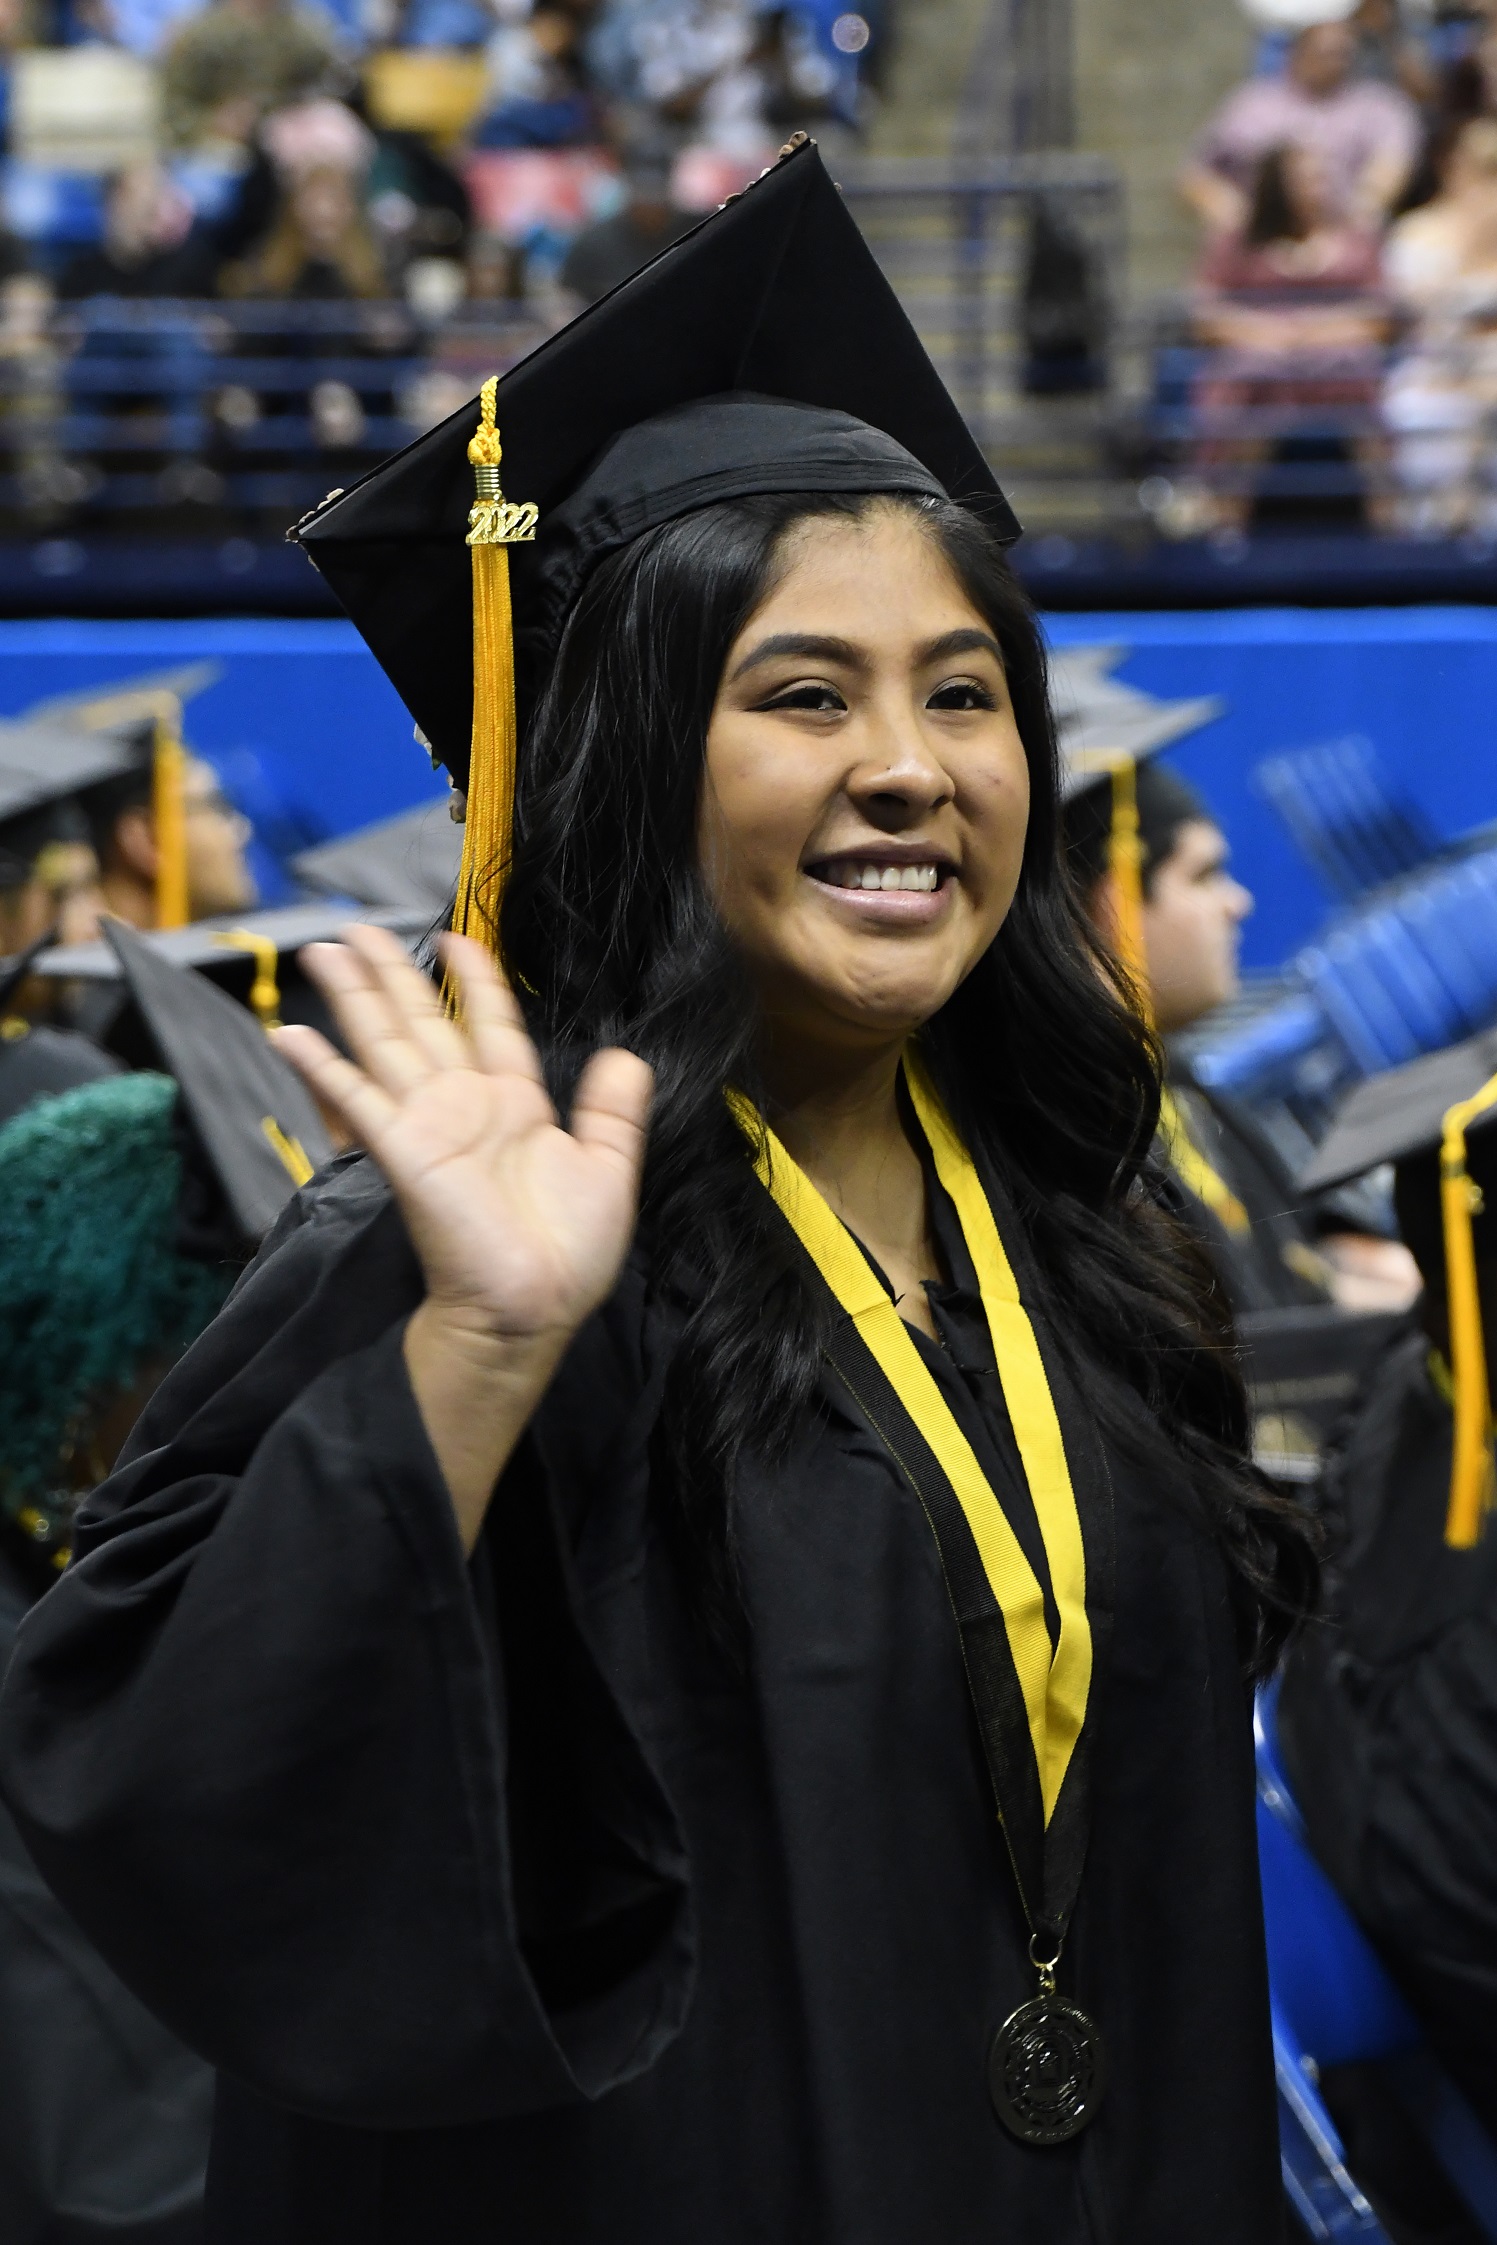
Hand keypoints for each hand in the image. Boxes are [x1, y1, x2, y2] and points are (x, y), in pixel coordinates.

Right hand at [277, 927, 651, 1349]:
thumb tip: (627, 1056)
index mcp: (515, 1105)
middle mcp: (465, 1105)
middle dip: (391, 974)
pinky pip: (357, 1100)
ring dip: (353, 998)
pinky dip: (322, 1068)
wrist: (533, 1306)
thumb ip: (613, 1111)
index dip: (474, 980)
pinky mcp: (403, 1151)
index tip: (458, 939)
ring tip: (325, 952)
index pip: (490, 1025)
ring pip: (385, 1043)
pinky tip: (291, 1037)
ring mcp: (428, 1125)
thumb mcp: (607, 1168)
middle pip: (422, 1022)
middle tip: (359, 929)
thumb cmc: (568, 1253)